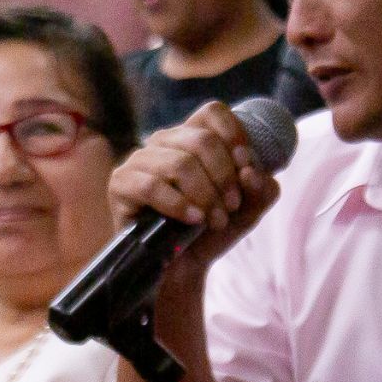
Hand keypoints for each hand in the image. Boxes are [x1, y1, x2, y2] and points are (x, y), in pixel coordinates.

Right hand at [107, 102, 280, 284]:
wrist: (181, 268)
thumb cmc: (210, 230)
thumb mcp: (247, 210)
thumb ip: (260, 189)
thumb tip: (250, 172)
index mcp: (192, 137)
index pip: (212, 113)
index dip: (235, 135)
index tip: (247, 166)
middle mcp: (164, 141)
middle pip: (202, 139)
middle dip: (225, 176)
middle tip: (231, 207)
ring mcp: (140, 160)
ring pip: (180, 164)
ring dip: (206, 196)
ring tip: (215, 220)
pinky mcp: (121, 183)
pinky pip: (151, 186)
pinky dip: (179, 205)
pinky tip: (193, 220)